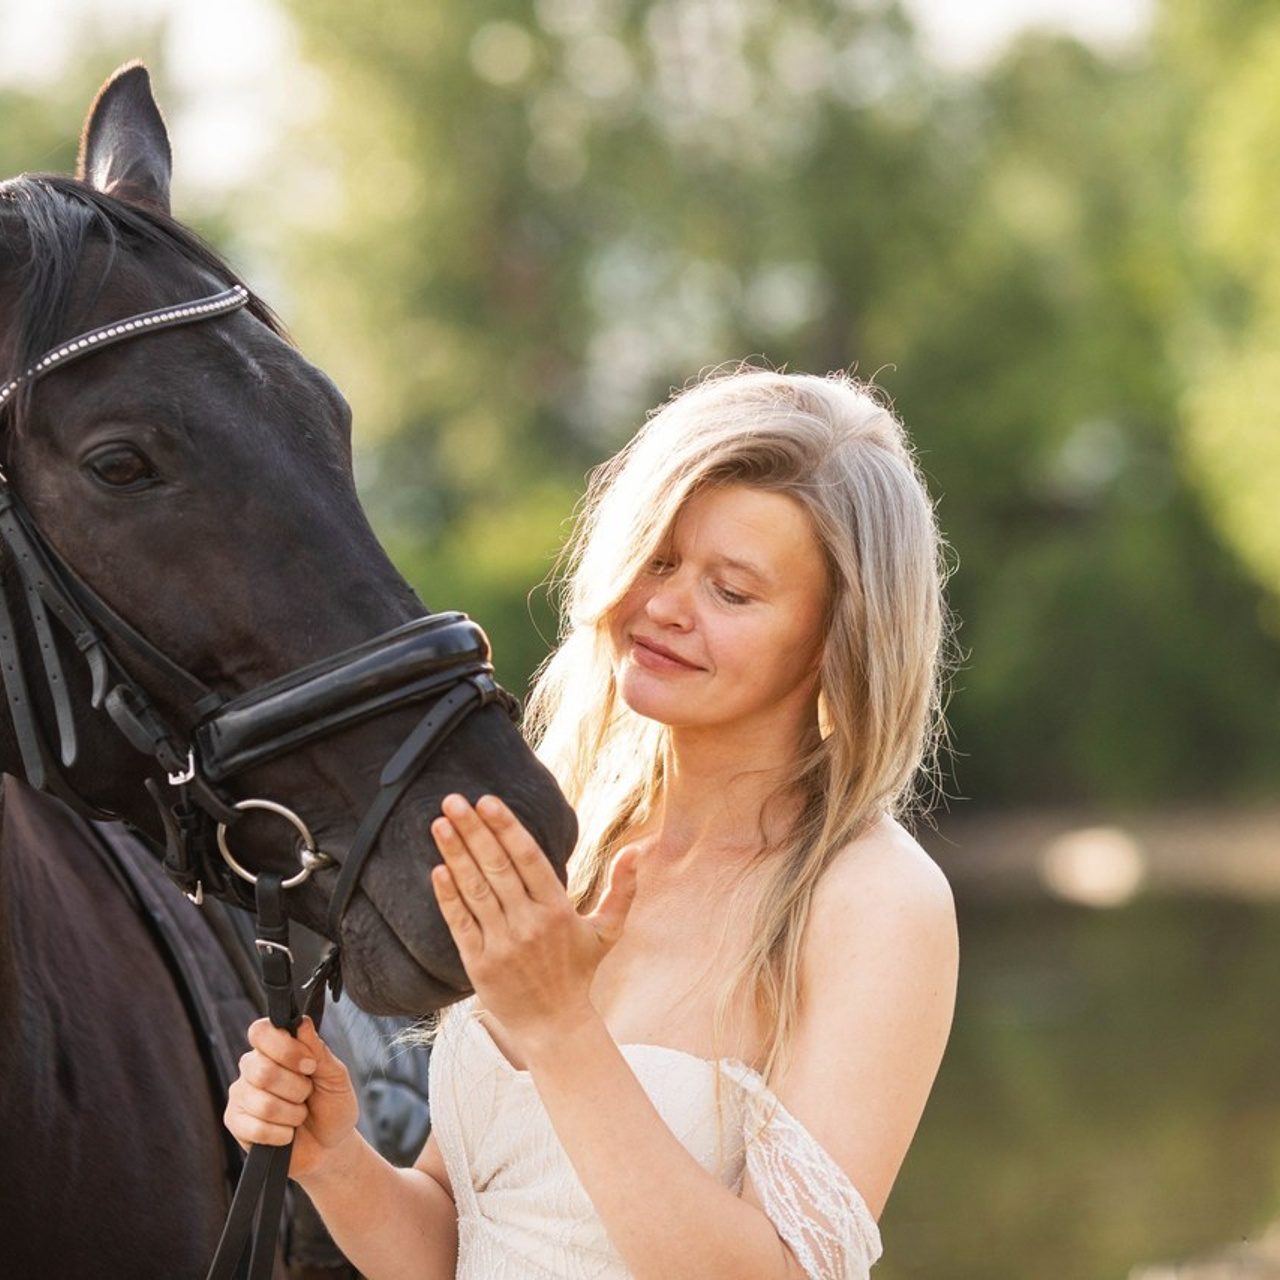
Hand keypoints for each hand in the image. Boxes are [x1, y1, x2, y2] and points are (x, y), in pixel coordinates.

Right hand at [223, 1016, 360, 1181]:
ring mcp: (241, 1094)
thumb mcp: (335, 1076)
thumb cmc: (331, 1105)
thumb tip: (302, 1023)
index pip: (260, 1031)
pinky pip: (256, 1128)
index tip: (309, 1065)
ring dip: (292, 1114)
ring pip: (263, 1103)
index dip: (284, 1048)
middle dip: (296, 1088)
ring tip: (299, 1115)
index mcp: (275, 1048)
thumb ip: (318, 1050)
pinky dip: (281, 1134)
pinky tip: (287, 1133)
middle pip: (262, 1070)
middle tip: (307, 1095)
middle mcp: (252, 1066)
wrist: (329, 1147)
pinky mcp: (235, 1123)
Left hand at [430, 793, 637, 1049]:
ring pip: (475, 891)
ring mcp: (502, 944)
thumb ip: (622, 889)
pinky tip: (436, 870)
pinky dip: (448, 897)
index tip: (487, 801)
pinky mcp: (480, 964)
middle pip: (497, 868)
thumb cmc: (579, 972)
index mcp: (558, 910)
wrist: (555, 1026)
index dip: (507, 828)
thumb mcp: (607, 931)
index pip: (528, 859)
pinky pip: (460, 924)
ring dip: (455, 855)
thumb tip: (637, 851)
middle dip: (473, 831)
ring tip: (439, 824)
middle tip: (453, 799)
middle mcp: (529, 924)